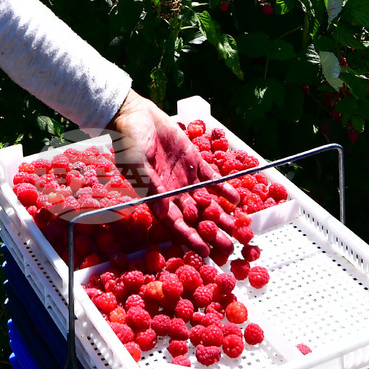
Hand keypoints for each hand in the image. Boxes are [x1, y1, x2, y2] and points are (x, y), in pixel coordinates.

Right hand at [109, 89, 237, 257]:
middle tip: (230, 245)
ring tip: (238, 227)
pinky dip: (223, 189)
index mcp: (158, 198)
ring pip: (207, 201)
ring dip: (221, 215)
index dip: (191, 238)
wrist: (136, 116)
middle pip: (196, 217)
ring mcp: (185, 176)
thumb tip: (165, 212)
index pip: (177, 224)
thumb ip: (152, 188)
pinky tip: (235, 199)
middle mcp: (174, 191)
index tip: (206, 252)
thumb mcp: (137, 166)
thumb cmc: (130, 143)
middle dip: (213, 232)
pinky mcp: (193, 160)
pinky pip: (211, 178)